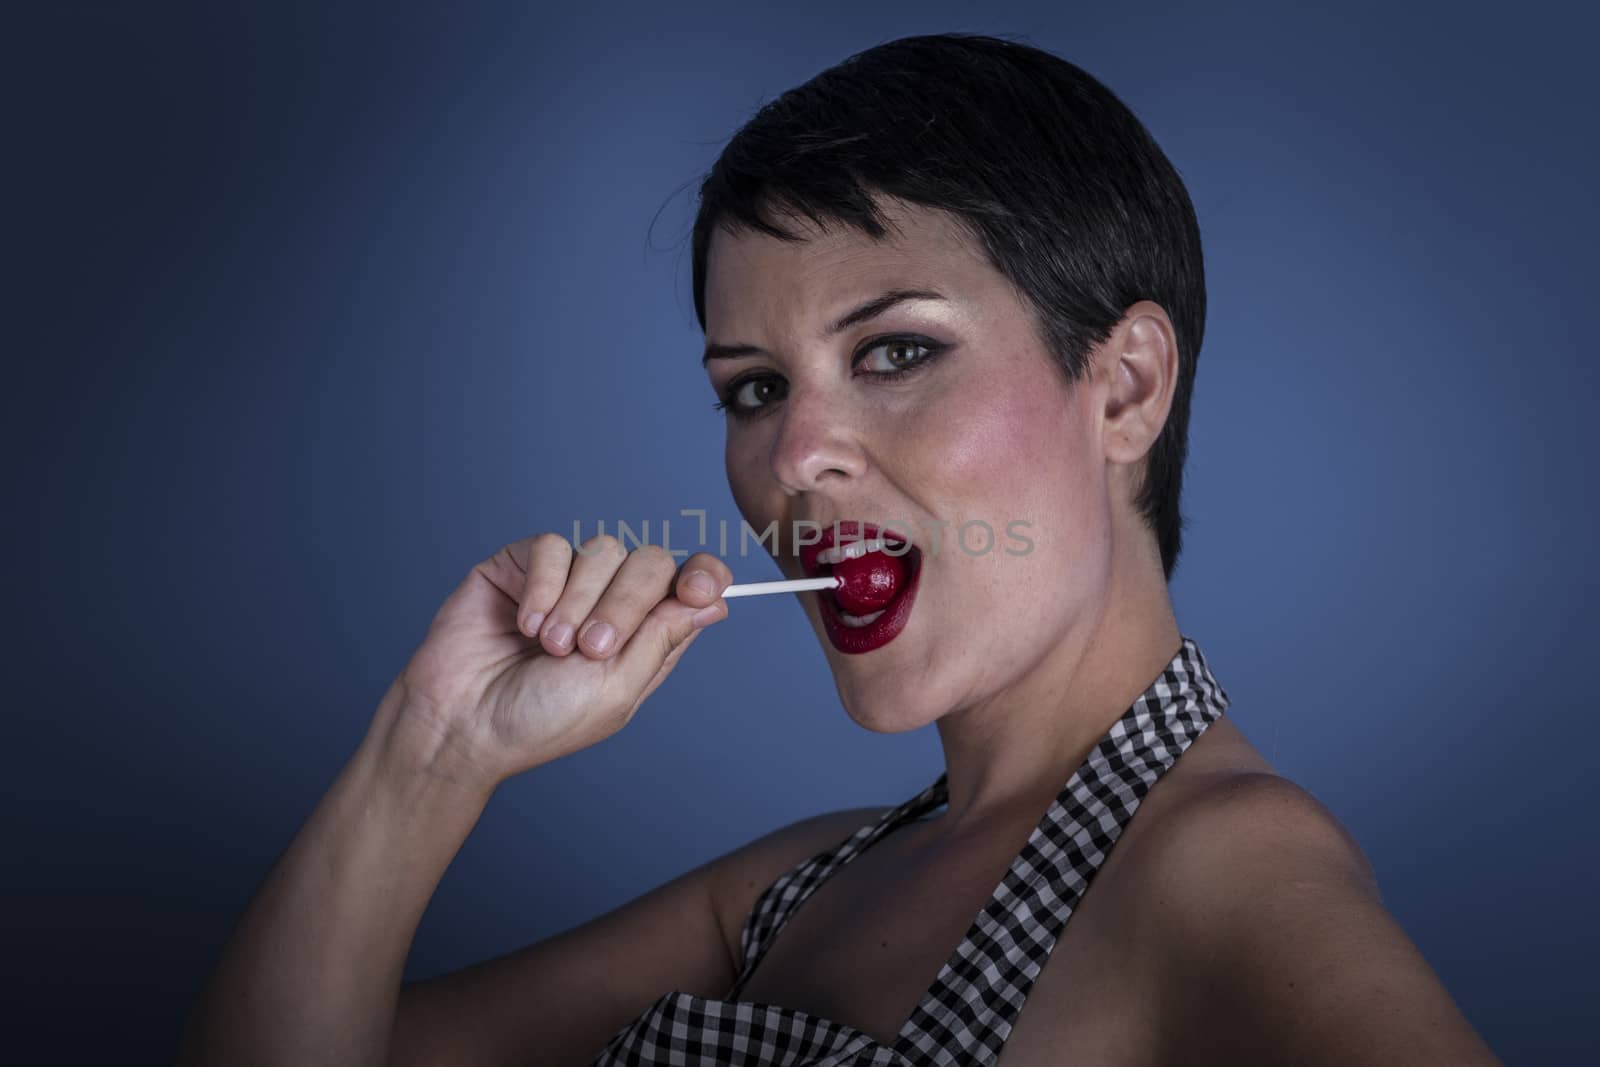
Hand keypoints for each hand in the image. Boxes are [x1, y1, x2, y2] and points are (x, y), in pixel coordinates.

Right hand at [381, 534, 730, 791]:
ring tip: (550, 646)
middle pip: (651, 561)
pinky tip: (524, 626)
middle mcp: (610, 600)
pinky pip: (552, 546)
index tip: (696, 588)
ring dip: (578, 603)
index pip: (692, 581)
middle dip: (625, 604)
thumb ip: (663, 639)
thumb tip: (715, 601)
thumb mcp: (616, 691)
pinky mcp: (523, 565)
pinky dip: (543, 588)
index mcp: (645, 633)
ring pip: (603, 550)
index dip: (703, 574)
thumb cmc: (538, 721)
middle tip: (590, 649)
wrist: (463, 723)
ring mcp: (566, 580)